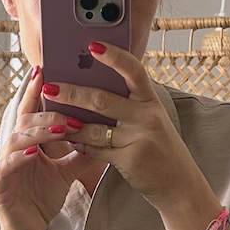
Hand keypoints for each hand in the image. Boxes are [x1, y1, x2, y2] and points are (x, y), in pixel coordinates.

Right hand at [0, 67, 90, 229]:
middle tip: (68, 103)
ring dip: (38, 131)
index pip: (32, 112)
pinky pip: (5, 166)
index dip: (35, 90)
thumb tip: (99, 131)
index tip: (45, 69)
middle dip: (46, 111)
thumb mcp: (65, 172)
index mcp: (27, 143)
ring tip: (60, 127)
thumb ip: (78, 152)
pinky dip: (19, 158)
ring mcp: (2, 167)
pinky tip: (33, 152)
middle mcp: (12, 150)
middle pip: (26, 121)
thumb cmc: (42, 199)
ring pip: (16, 139)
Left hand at [44, 44, 218, 223]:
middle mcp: (147, 116)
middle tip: (50, 87)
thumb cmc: (159, 147)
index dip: (114, 56)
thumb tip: (91, 88)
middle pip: (103, 100)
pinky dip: (81, 145)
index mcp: (151, 100)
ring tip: (51, 118)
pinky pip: (97, 150)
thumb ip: (128, 104)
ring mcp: (139, 138)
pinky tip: (71, 141)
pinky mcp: (130, 160)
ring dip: (70, 124)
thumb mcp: (150, 119)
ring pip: (95, 128)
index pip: (134, 70)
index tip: (92, 45)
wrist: (179, 184)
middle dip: (73, 93)